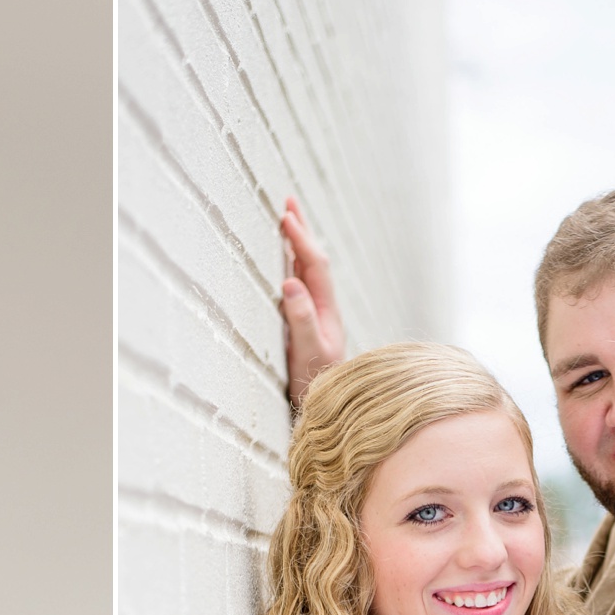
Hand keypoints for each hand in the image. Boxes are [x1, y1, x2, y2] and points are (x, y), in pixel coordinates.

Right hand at [280, 195, 343, 407]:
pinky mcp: (308, 327)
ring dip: (297, 247)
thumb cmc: (316, 384)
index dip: (300, 240)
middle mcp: (323, 309)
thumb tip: (290, 282)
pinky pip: (301, 287)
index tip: (286, 216)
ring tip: (287, 225)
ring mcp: (317, 317)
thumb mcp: (306, 352)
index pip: (314, 265)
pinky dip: (293, 267)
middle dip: (301, 232)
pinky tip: (287, 266)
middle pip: (313, 262)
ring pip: (307, 273)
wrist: (328, 410)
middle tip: (288, 204)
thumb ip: (300, 318)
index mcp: (325, 310)